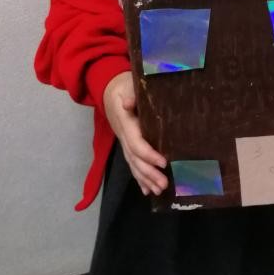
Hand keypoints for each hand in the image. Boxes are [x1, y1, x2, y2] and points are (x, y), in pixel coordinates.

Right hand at [103, 71, 167, 195]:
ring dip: (145, 179)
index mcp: (125, 122)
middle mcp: (123, 136)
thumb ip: (130, 93)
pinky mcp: (126, 145)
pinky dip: (139, 178)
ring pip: (133, 164)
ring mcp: (123, 142)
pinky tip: (147, 191)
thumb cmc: (123, 85)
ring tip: (159, 190)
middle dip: (149, 173)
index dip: (148, 154)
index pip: (136, 143)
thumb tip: (128, 103)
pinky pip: (132, 164)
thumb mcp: (127, 83)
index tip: (163, 162)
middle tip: (164, 184)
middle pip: (135, 159)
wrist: (109, 89)